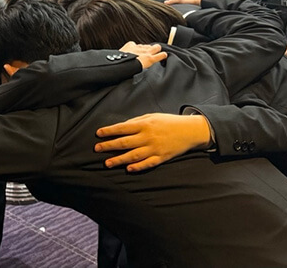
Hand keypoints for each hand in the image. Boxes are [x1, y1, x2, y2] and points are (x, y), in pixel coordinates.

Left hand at [95, 113, 210, 171]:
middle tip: (97, 149)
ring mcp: (155, 148)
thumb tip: (121, 127)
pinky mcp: (162, 157)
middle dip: (109, 146)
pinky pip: (148, 163)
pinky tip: (128, 169)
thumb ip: (136, 121)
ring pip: (134, 155)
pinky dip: (138, 167)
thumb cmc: (168, 122)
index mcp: (144, 124)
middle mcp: (148, 136)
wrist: (190, 131)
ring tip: (107, 163)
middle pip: (125, 142)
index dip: (109, 131)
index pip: (122, 128)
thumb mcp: (152, 116)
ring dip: (119, 159)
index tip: (98, 134)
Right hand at [119, 42, 167, 68]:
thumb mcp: (117, 56)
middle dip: (150, 48)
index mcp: (130, 46)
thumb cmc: (117, 62)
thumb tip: (118, 60)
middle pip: (148, 45)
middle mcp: (139, 47)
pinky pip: (160, 55)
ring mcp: (145, 52)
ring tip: (158, 52)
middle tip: (151, 52)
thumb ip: (122, 55)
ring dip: (156, 50)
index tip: (140, 52)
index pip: (138, 45)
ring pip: (155, 47)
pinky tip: (164, 55)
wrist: (120, 65)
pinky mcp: (150, 58)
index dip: (140, 49)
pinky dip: (162, 55)